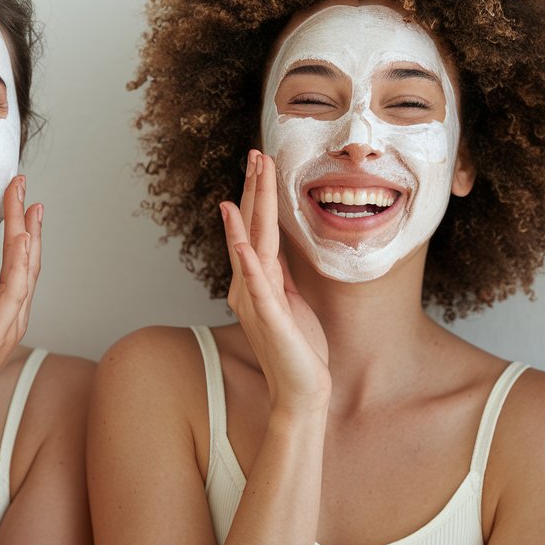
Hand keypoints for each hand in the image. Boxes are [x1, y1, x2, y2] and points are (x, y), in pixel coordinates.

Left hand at [0, 176, 42, 425]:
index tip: (20, 201)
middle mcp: (14, 315)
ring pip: (26, 268)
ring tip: (27, 201)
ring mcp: (10, 324)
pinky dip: (20, 262)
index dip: (22, 231)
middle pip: (29, 259)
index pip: (17, 264)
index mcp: (4, 314)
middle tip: (26, 186)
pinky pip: (14, 290)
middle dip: (29, 221)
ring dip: (28, 232)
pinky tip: (21, 239)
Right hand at [221, 150, 329, 413]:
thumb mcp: (290, 300)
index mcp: (256, 281)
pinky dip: (249, 262)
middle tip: (255, 153)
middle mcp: (249, 287)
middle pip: (251, 228)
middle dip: (253, 189)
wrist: (301, 391)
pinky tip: (244, 242)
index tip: (261, 162)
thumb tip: (273, 248)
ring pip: (251, 247)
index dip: (258, 195)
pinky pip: (258, 286)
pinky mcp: (270, 319)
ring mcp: (257, 302)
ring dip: (248, 213)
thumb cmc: (297, 348)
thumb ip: (278, 274)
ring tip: (247, 181)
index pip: (256, 229)